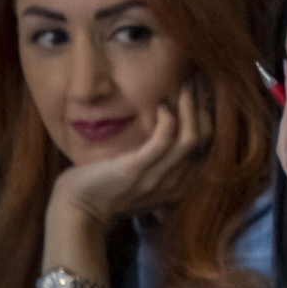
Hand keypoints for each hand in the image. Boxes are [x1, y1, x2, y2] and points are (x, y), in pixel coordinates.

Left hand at [50, 83, 211, 229]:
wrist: (78, 208)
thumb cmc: (106, 187)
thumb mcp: (141, 176)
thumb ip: (158, 161)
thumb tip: (167, 130)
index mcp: (178, 184)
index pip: (207, 146)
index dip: (208, 115)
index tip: (202, 92)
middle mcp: (175, 182)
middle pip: (204, 139)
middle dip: (204, 105)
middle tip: (198, 80)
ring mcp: (157, 177)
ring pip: (191, 138)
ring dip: (190, 107)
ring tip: (186, 85)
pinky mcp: (136, 169)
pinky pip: (164, 141)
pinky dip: (168, 120)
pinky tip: (162, 106)